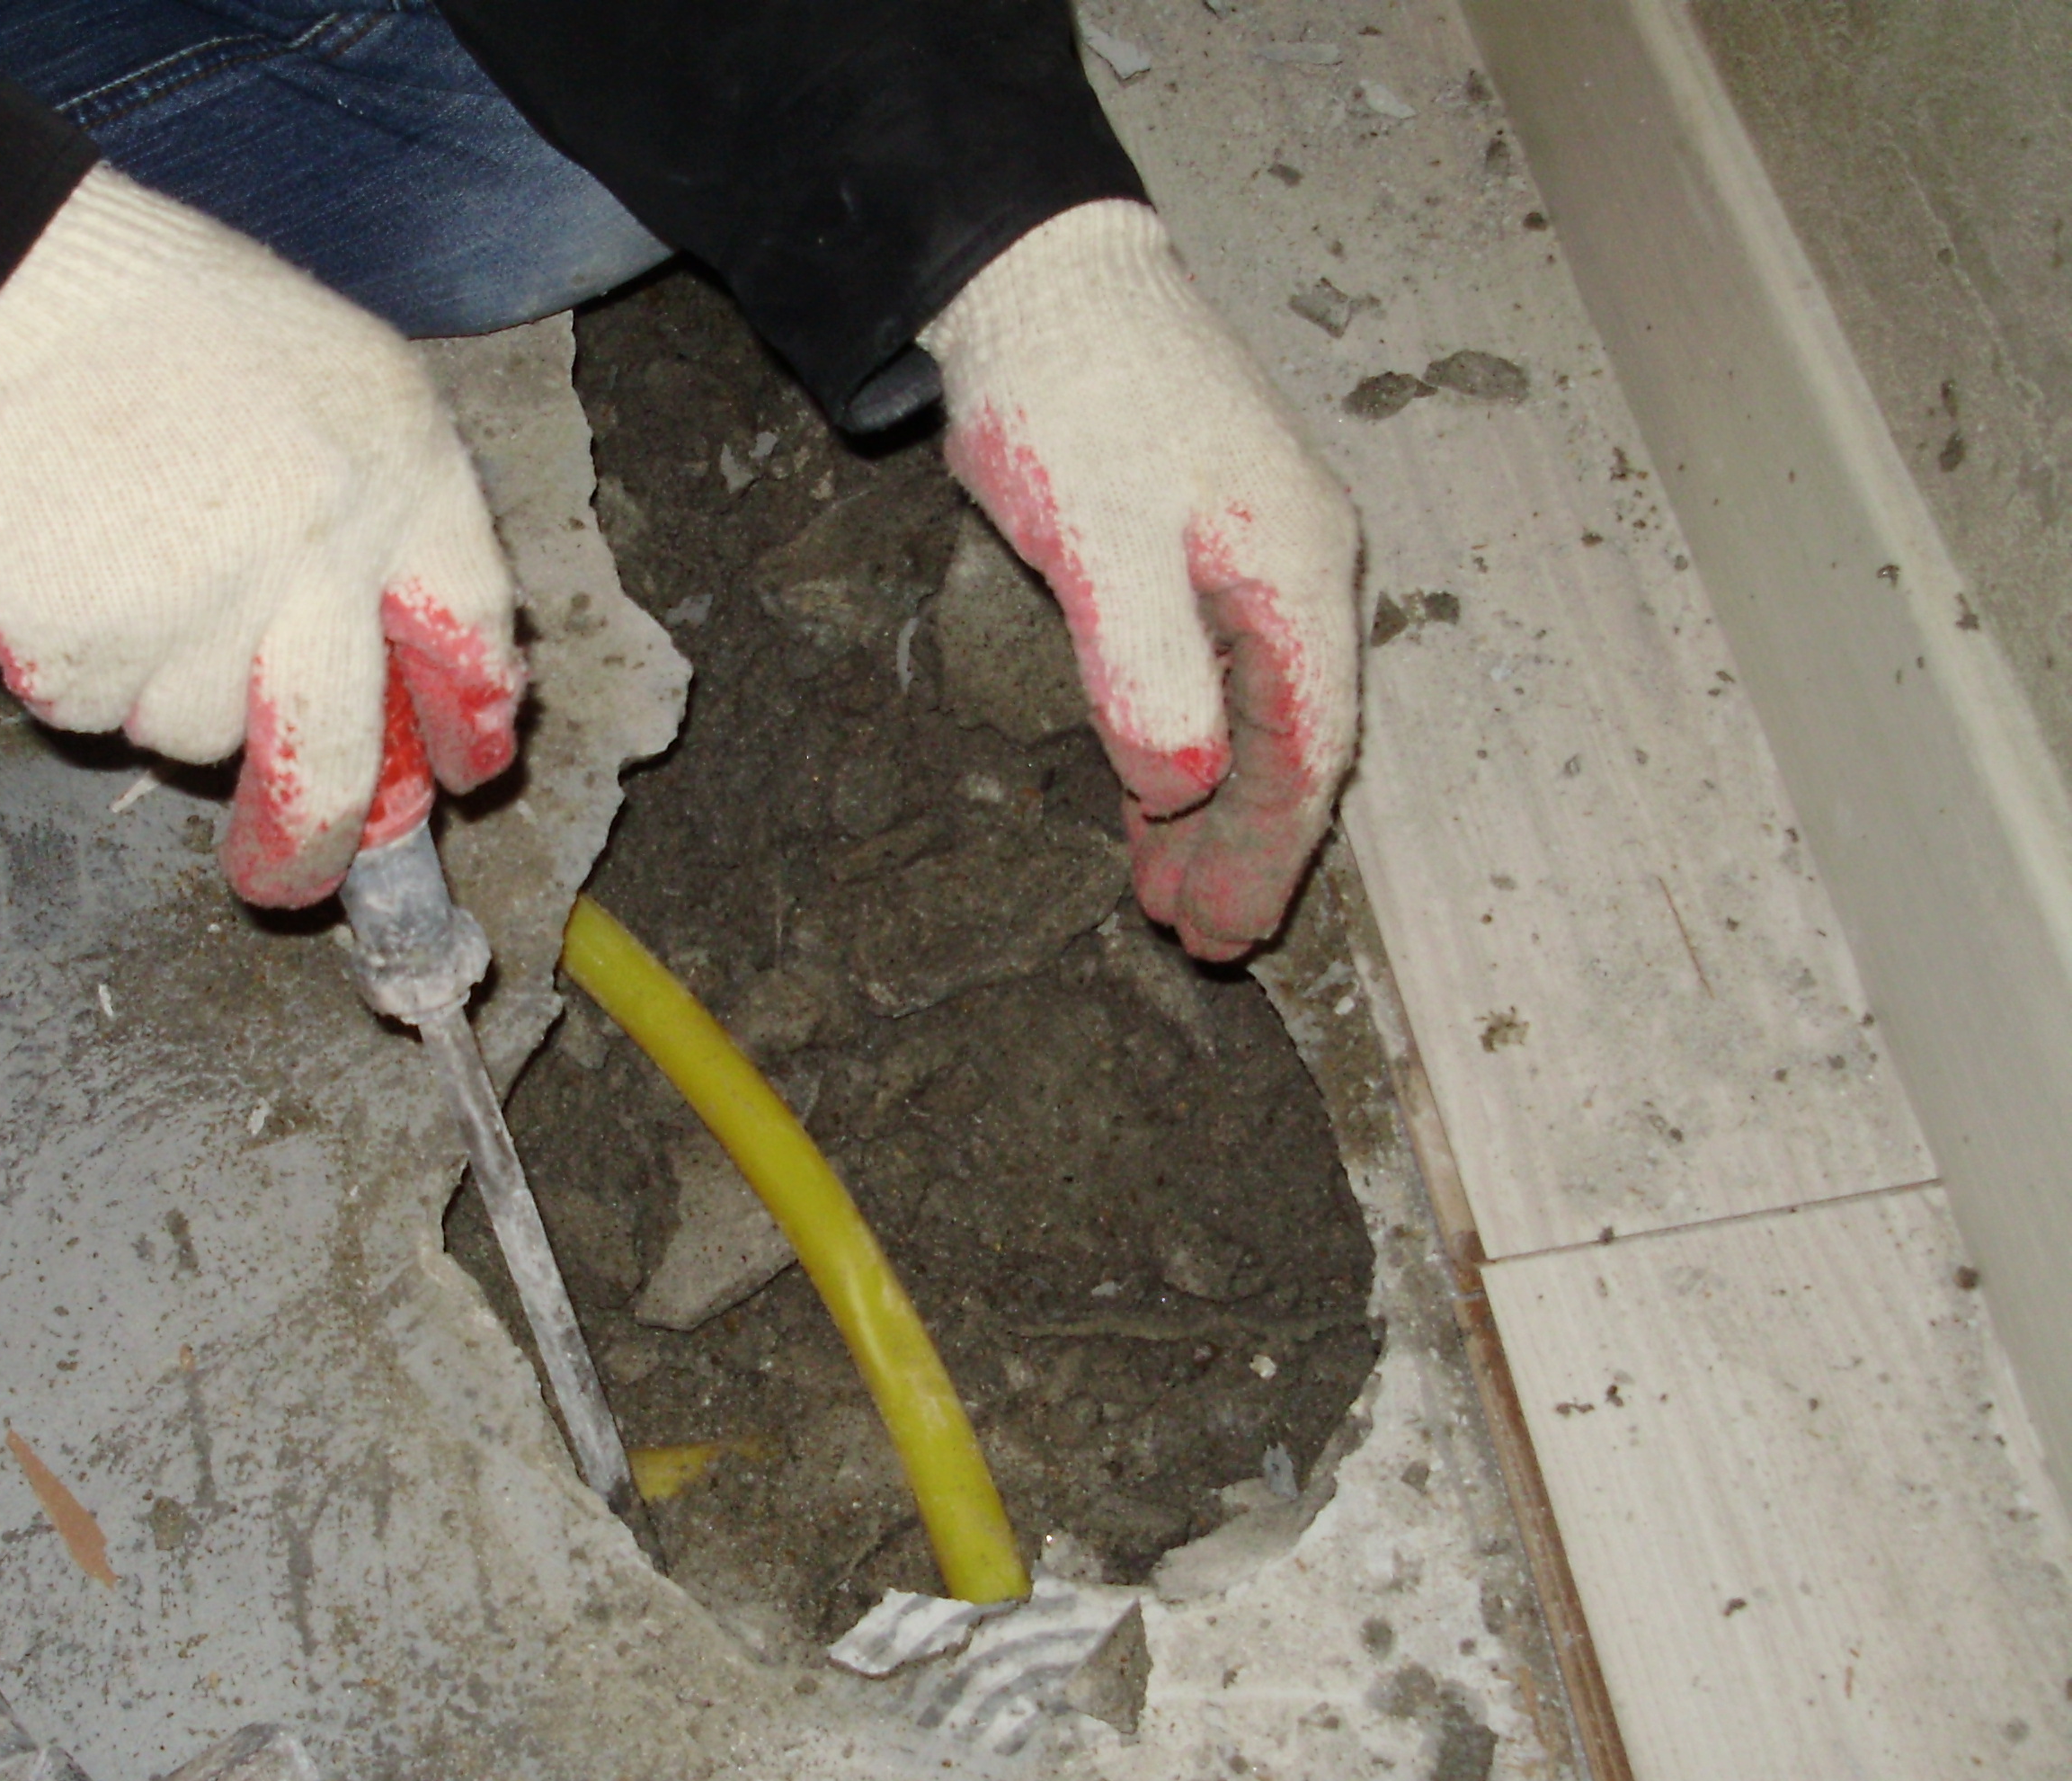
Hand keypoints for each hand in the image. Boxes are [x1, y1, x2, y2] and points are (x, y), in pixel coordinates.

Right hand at [0, 168, 522, 907]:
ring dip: (164, 686)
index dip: (466, 717)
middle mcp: (320, 560)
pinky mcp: (93, 659)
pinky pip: (96, 709)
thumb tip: (403, 661)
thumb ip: (377, 508)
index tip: (462, 773)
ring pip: (198, 734)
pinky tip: (57, 562)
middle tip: (290, 879)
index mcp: (396, 469)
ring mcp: (204, 620)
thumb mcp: (322, 372)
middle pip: (335, 761)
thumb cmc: (146, 314)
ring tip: (117, 558)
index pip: (470, 631)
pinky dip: (76, 661)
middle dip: (314, 843)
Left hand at [923, 201, 1359, 958]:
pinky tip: (1153, 799)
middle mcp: (1296, 567)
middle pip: (1291, 744)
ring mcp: (1254, 554)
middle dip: (1244, 850)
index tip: (1228, 936)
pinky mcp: (1201, 545)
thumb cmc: (1068, 395)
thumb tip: (1184, 785)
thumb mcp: (1095, 539)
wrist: (1039, 273)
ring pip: (1254, 716)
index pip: (1305, 750)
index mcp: (1291, 571)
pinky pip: (1217, 675)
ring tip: (1163, 896)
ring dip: (1212, 809)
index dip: (1268, 853)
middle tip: (1193, 943)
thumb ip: (1143, 667)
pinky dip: (1188, 747)